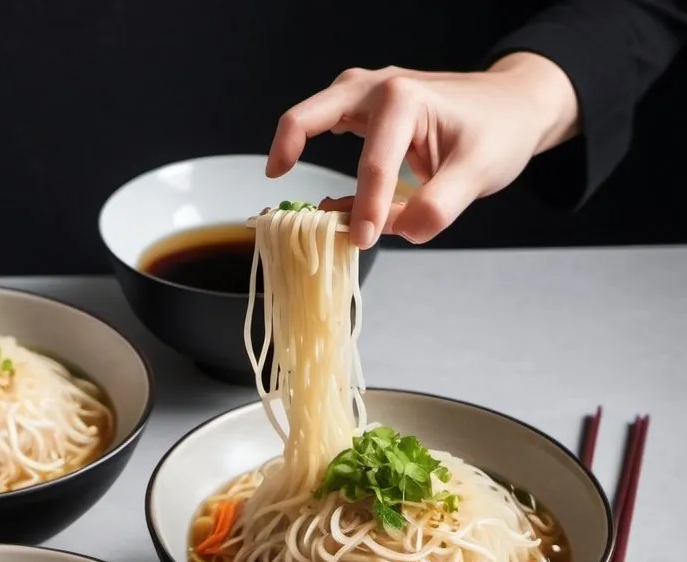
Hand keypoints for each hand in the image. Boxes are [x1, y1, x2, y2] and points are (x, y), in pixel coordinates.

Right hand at [266, 53, 578, 247]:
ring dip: (295, 142)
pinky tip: (309, 173)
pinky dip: (308, 143)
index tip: (363, 242)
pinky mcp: (365, 108)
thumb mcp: (479, 173)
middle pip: (314, 114)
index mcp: (404, 100)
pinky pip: (325, 122)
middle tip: (279, 181)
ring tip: (282, 174)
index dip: (366, 210)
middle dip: (292, 147)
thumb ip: (438, 207)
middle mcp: (378, 88)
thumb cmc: (498, 132)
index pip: (375, 165)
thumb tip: (399, 231)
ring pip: (313, 113)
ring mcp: (368, 93)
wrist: (513, 106)